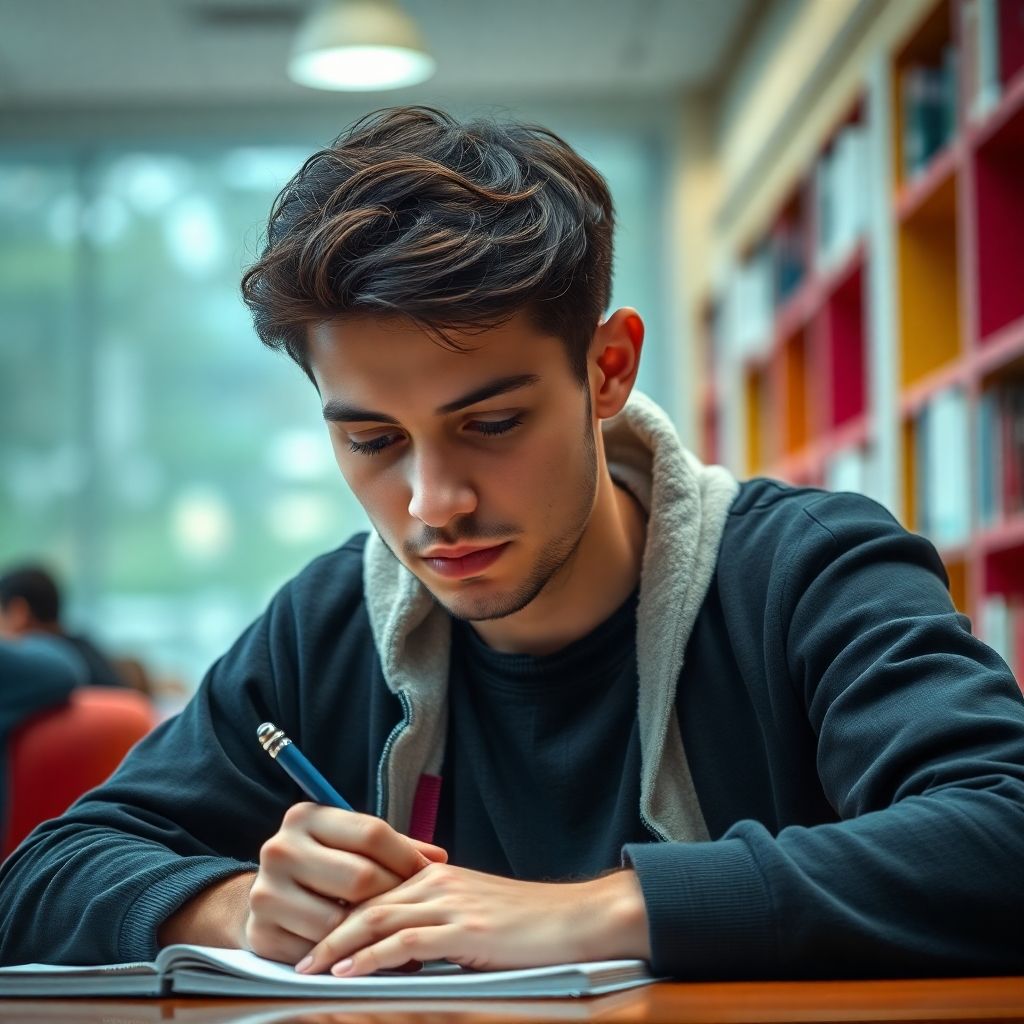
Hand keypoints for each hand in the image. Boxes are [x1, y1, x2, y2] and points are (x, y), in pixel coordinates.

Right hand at [245, 802, 447, 963]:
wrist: (266, 896)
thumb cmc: (323, 864)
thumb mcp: (349, 843)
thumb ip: (394, 846)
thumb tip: (439, 858)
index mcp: (305, 817)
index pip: (371, 834)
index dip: (407, 857)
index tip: (428, 873)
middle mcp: (280, 850)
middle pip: (359, 877)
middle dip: (394, 895)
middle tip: (413, 906)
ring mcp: (267, 893)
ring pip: (341, 919)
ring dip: (372, 931)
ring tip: (393, 930)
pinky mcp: (262, 934)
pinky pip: (320, 949)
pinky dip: (346, 953)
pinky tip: (362, 949)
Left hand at [296, 864, 650, 975]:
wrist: (572, 920)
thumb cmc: (526, 923)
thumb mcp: (474, 912)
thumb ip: (437, 921)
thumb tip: (401, 948)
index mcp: (437, 876)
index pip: (376, 891)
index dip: (340, 914)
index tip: (312, 936)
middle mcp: (437, 882)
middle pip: (366, 902)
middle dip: (327, 930)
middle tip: (298, 957)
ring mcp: (450, 904)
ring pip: (377, 919)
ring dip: (337, 945)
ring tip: (309, 967)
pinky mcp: (463, 930)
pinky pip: (404, 942)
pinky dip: (369, 957)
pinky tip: (348, 971)